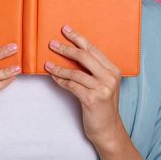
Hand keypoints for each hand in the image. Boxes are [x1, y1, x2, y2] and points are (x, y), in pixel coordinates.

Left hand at [44, 24, 123, 145]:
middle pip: (84, 56)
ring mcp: (103, 88)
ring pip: (75, 72)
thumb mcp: (102, 84)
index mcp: (113, 69)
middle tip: (52, 43)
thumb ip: (93, 70)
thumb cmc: (102, 105)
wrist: (108, 129)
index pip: (93, 49)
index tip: (65, 29)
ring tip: (47, 64)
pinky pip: (72, 86)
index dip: (78, 38)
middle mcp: (110, 77)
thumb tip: (71, 52)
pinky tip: (52, 77)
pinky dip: (60, 81)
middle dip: (66, 48)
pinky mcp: (93, 99)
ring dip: (59, 68)